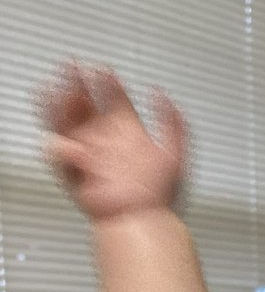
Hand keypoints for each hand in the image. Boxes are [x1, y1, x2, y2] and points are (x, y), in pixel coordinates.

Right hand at [39, 62, 187, 221]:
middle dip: (78, 86)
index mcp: (129, 135)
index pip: (115, 101)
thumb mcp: (176, 153)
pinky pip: (61, 156)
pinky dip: (61, 148)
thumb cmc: (161, 196)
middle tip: (72, 68)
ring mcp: (90, 157)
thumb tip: (161, 94)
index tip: (104, 70)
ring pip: (67, 124)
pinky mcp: (76, 174)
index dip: (109, 84)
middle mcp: (107, 143)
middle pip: (87, 107)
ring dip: (61, 106)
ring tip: (62, 91)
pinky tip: (71, 143)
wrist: (146, 222)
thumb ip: (173, 122)